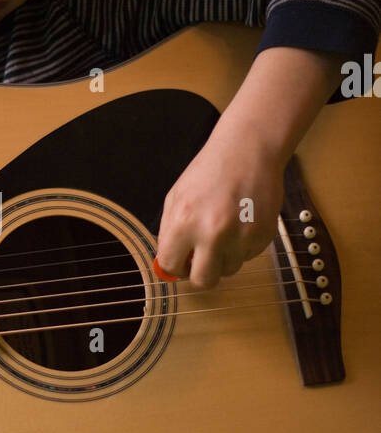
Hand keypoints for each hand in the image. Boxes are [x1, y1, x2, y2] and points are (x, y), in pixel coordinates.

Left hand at [154, 130, 284, 289]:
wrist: (247, 151)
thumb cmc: (209, 172)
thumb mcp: (176, 198)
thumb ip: (170, 233)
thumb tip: (168, 266)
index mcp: (184, 223)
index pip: (172, 267)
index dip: (175, 266)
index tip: (181, 261)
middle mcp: (213, 234)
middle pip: (203, 281)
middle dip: (200, 275)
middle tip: (202, 261)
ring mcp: (241, 237)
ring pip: (229, 270)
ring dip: (224, 258)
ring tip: (225, 230)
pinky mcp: (263, 236)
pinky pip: (248, 256)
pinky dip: (243, 246)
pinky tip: (241, 221)